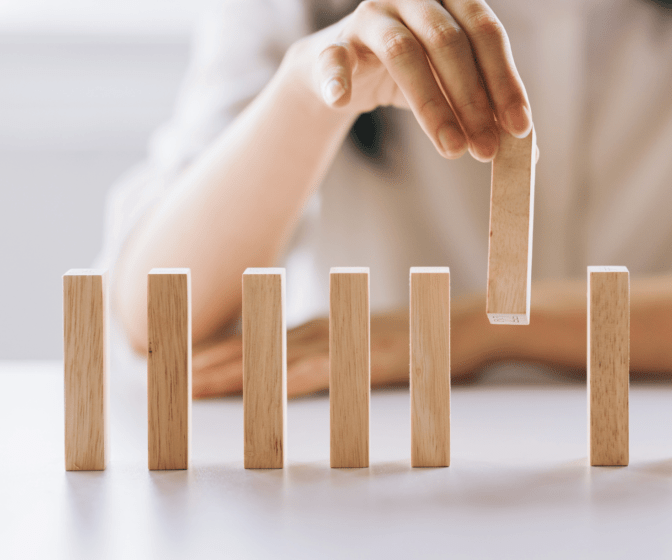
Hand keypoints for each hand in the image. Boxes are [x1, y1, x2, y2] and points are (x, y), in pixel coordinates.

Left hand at [192, 295, 494, 397]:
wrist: (464, 322)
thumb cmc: (416, 339)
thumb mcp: (365, 344)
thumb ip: (331, 353)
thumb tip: (293, 371)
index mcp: (321, 326)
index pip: (258, 340)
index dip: (217, 354)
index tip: (180, 366)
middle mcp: (325, 328)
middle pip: (257, 346)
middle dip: (210, 364)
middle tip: (166, 378)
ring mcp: (346, 340)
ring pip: (279, 358)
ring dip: (236, 372)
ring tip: (195, 386)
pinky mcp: (368, 357)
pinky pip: (324, 369)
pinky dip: (290, 379)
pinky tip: (264, 389)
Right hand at [285, 0, 532, 161]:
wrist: (353, 72)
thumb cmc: (420, 73)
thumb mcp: (458, 84)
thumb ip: (490, 108)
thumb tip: (529, 154)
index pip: (486, 32)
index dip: (505, 81)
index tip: (519, 128)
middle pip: (448, 42)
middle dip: (472, 101)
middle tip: (486, 148)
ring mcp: (372, 13)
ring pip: (403, 53)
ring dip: (432, 106)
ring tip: (452, 150)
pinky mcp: (336, 40)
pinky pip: (336, 57)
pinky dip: (339, 79)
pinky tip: (343, 100)